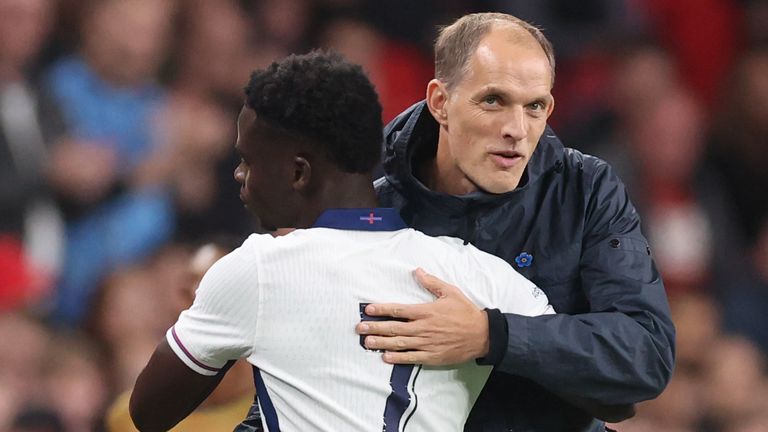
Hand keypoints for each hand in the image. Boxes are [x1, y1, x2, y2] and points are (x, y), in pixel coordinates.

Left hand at [356, 268, 488, 365]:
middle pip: (394, 328)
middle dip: (375, 328)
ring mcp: (426, 343)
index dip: (382, 309)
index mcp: (426, 311)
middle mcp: (423, 328)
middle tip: (360, 329)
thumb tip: (417, 271)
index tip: (368, 309)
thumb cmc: (465, 312)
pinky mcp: (432, 356)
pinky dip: (398, 358)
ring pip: (399, 343)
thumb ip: (432, 282)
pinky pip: (411, 358)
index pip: (399, 310)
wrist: (482, 334)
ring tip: (367, 343)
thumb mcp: (450, 292)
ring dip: (381, 343)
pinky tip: (385, 357)